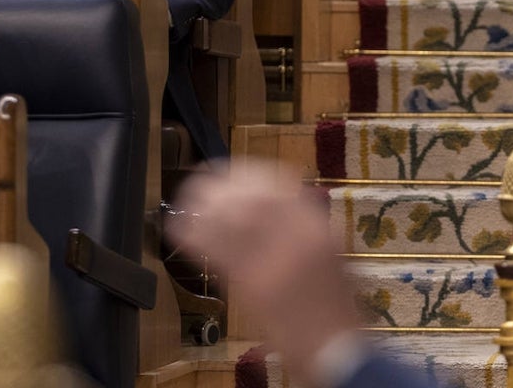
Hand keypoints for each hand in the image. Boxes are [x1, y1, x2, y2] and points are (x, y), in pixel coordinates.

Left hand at [170, 161, 361, 378]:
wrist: (332, 344)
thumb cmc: (333, 299)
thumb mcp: (330, 250)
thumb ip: (304, 221)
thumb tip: (276, 196)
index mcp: (315, 226)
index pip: (277, 186)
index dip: (250, 173)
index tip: (232, 168)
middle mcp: (294, 237)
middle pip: (250, 198)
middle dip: (220, 184)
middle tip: (200, 177)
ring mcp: (271, 260)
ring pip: (230, 221)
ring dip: (202, 206)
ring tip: (186, 198)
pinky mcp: (249, 285)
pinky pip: (215, 253)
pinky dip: (193, 237)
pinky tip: (179, 229)